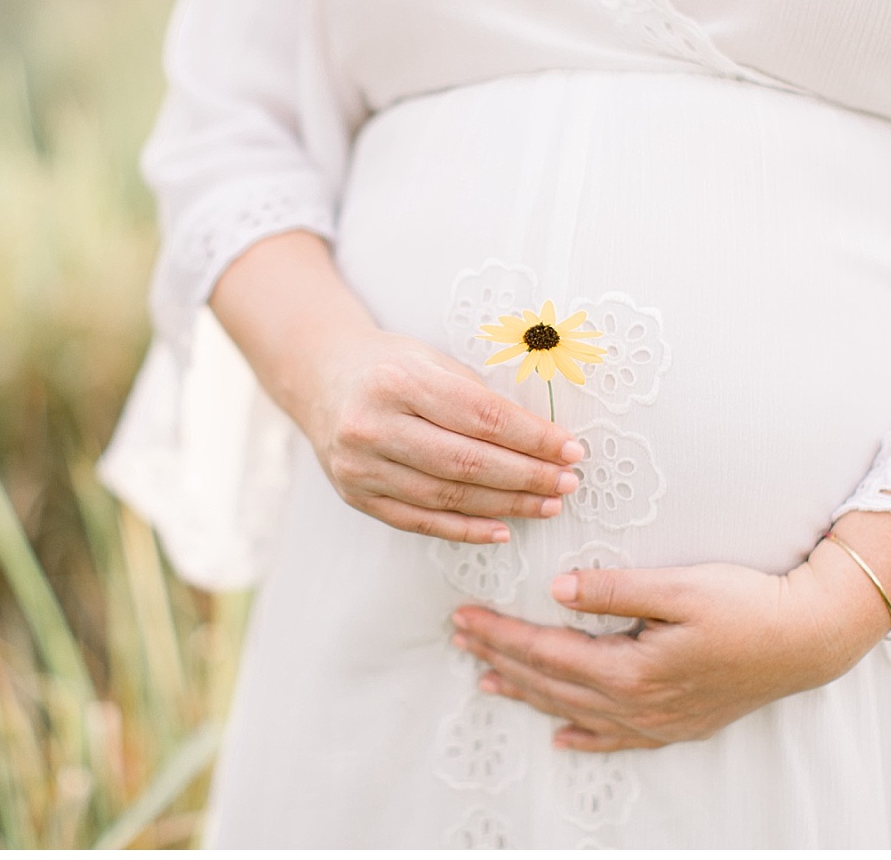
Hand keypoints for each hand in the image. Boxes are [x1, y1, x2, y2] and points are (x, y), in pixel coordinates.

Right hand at [303, 329, 585, 543]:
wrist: (319, 376)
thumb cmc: (387, 365)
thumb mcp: (430, 360)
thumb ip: (477, 397)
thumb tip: (542, 440)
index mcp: (397, 381)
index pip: (480, 416)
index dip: (532, 437)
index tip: (571, 449)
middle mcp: (373, 425)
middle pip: (466, 462)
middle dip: (527, 476)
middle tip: (568, 482)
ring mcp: (360, 466)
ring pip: (447, 497)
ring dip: (506, 505)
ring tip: (547, 504)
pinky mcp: (356, 496)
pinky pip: (420, 521)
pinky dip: (466, 529)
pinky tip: (503, 529)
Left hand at [450, 551, 888, 749]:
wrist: (810, 638)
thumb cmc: (748, 605)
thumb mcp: (679, 586)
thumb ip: (614, 590)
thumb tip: (558, 589)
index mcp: (631, 670)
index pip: (546, 652)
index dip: (501, 634)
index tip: (465, 618)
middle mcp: (638, 705)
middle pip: (551, 683)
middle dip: (501, 659)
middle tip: (461, 640)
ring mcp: (658, 721)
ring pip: (575, 710)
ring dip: (529, 694)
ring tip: (489, 680)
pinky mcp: (678, 724)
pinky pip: (617, 738)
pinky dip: (584, 736)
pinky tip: (562, 735)